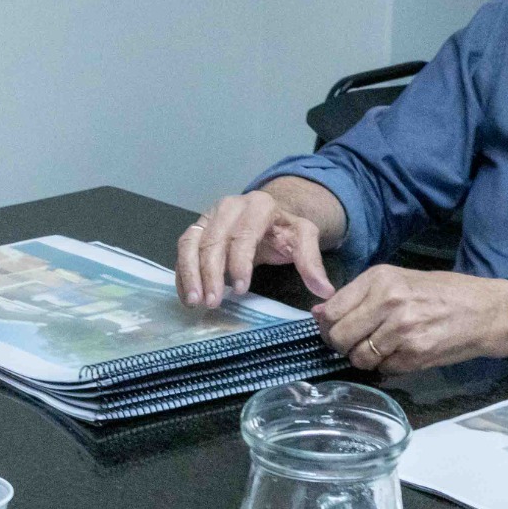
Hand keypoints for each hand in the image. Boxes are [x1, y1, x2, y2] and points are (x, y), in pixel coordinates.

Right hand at [177, 190, 332, 307]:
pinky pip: (184, 248)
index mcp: (259, 206)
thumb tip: (324, 292)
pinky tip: (187, 296)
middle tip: (213, 302)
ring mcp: (210, 215)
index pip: (244, 234)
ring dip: (190, 273)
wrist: (270, 215)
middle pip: (214, 240)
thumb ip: (312, 263)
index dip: (239, 263)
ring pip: (192, 243)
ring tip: (194, 301)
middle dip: (211, 273)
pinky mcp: (198, 228)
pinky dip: (182, 273)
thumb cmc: (285, 230)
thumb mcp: (304, 239)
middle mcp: (229, 206)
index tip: (240, 290)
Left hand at [313, 266, 507, 373]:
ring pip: (359, 358)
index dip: (328, 326)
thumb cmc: (443, 293)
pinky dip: (389, 367)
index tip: (337, 330)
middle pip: (339, 337)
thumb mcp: (399, 280)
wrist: (487, 310)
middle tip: (357, 345)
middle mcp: (388, 301)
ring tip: (384, 349)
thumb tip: (319, 313)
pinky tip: (405, 353)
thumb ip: (359, 296)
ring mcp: (401, 329)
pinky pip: (384, 370)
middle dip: (343, 346)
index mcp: (380, 278)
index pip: (331, 311)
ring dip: (366, 359)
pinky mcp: (415, 354)